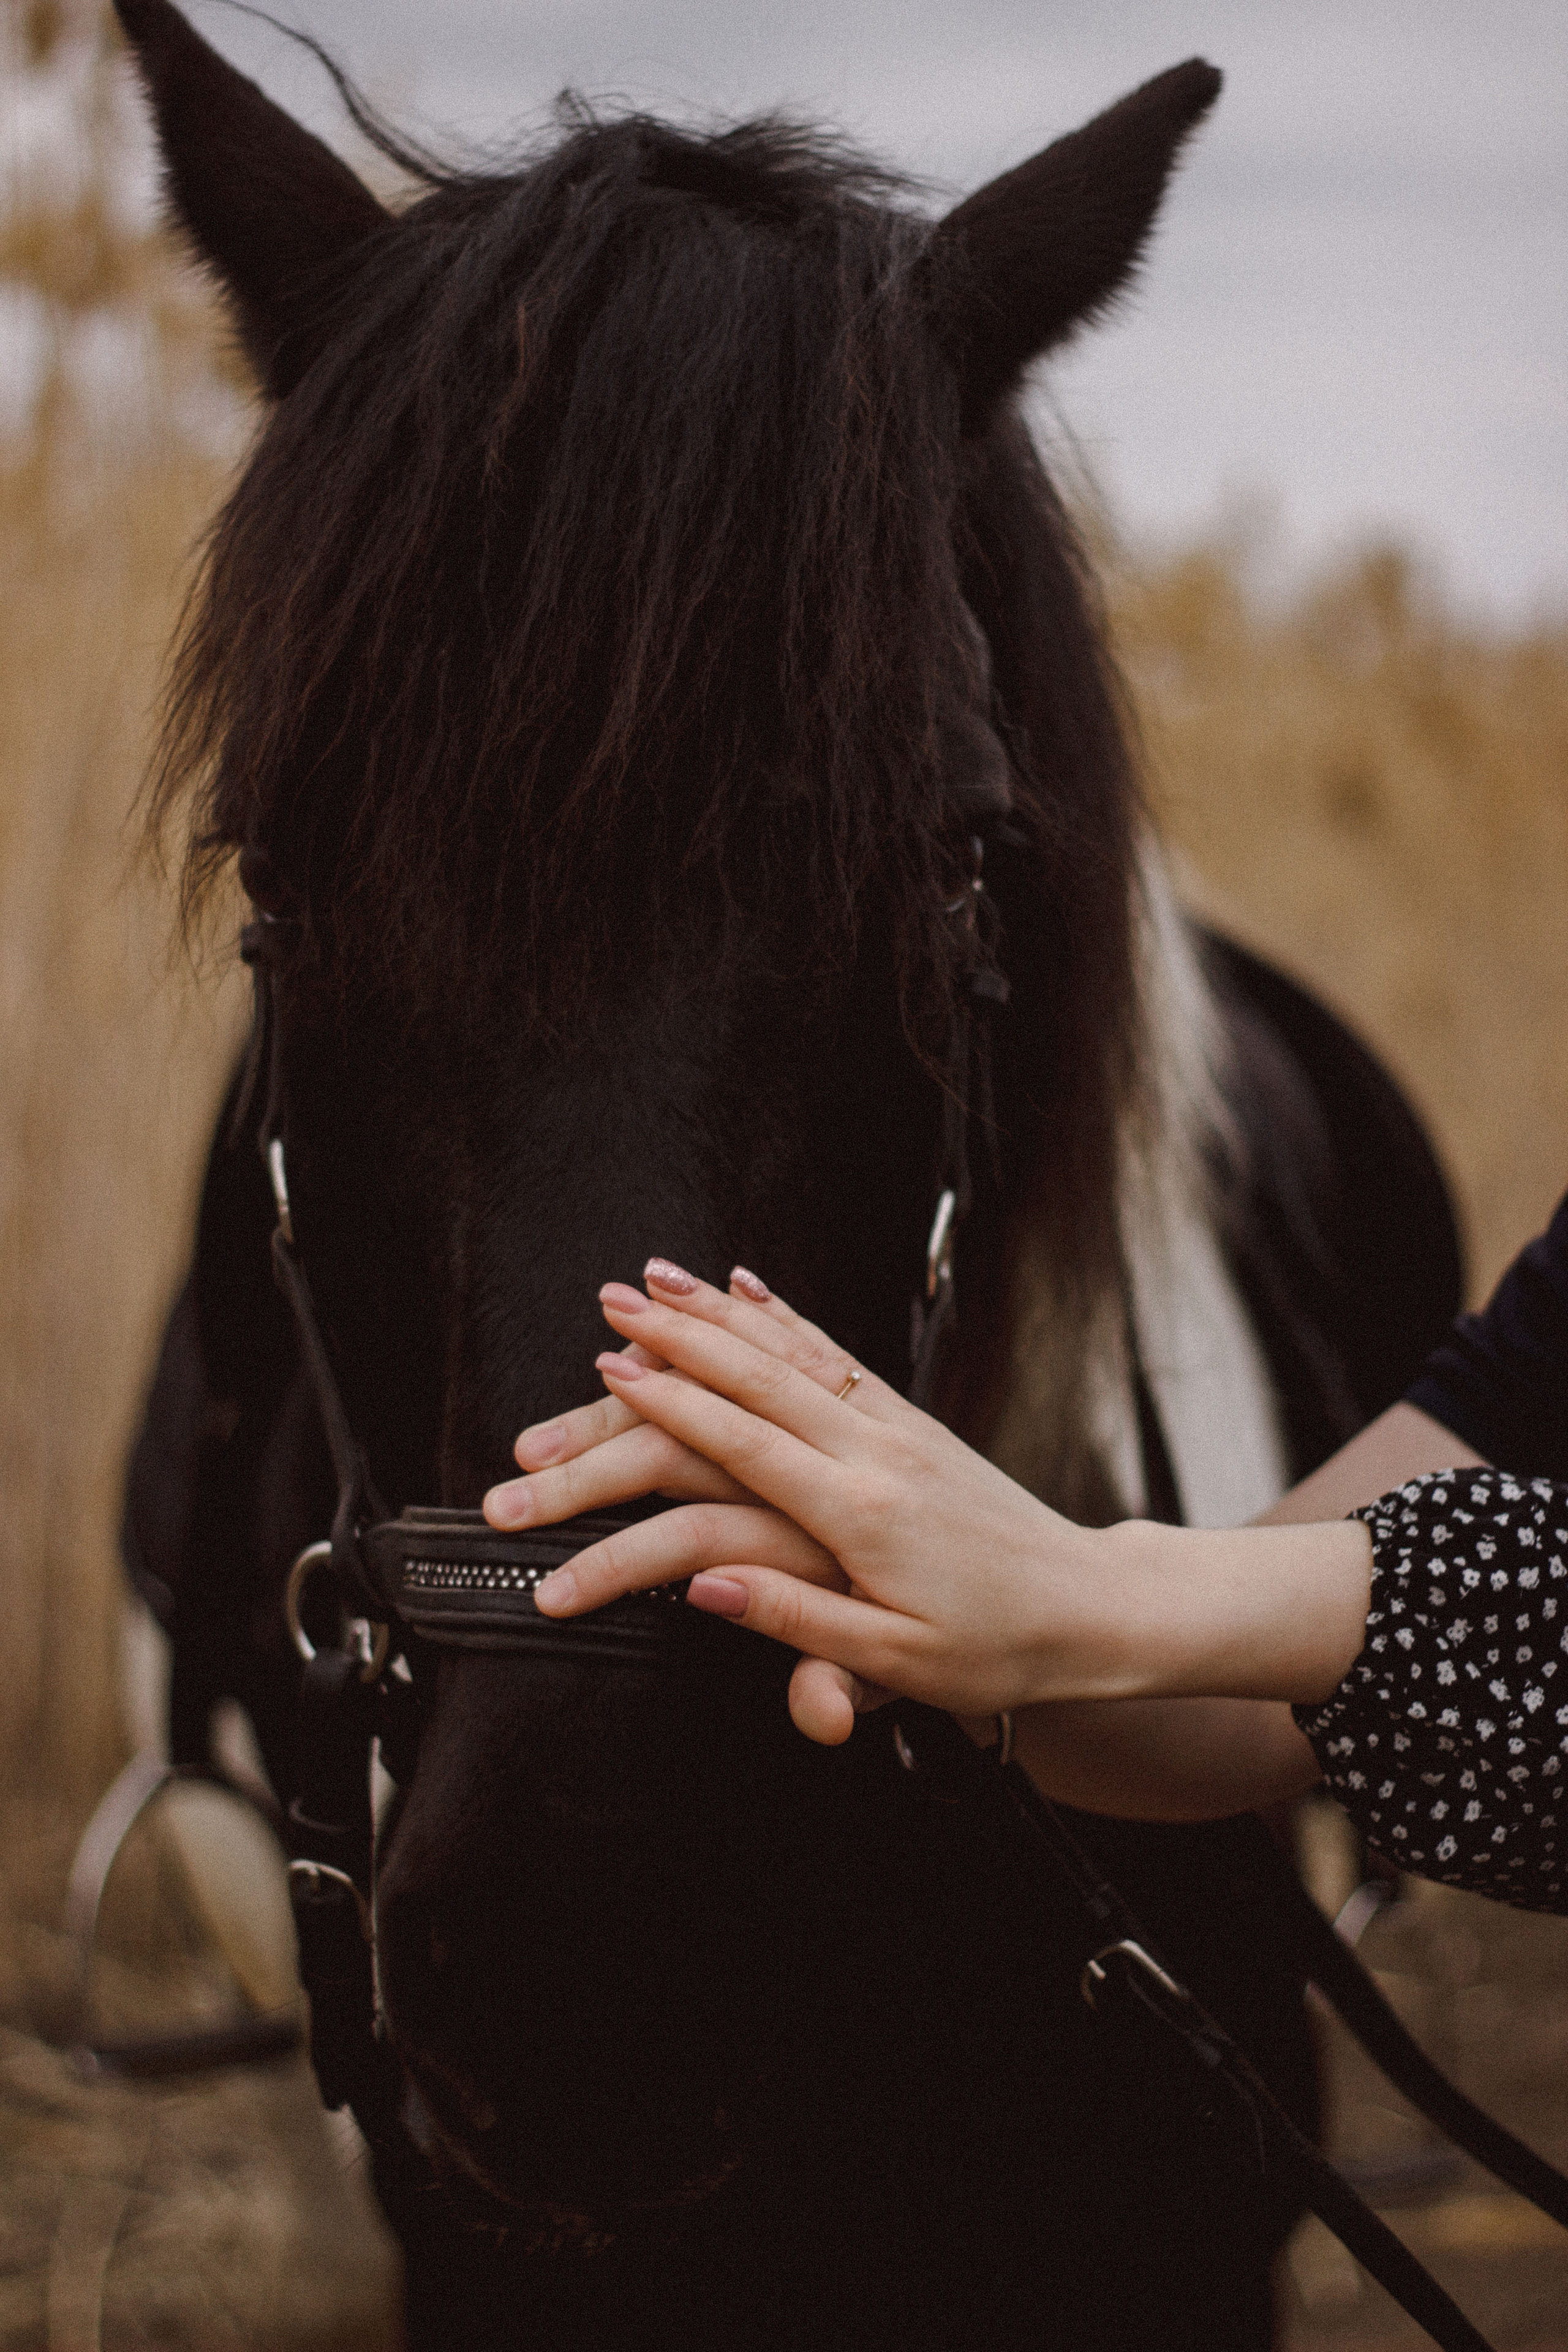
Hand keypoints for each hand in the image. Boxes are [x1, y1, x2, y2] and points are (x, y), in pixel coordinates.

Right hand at [486, 1262, 1133, 1737]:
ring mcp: (897, 1428)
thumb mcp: (895, 1662)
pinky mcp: (912, 1421)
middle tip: (611, 1301)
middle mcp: (876, 1454)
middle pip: (761, 1380)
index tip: (614, 1366)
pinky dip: (786, 1316)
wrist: (1089, 1606)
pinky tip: (749, 1289)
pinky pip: (837, 1355)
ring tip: (660, 1275)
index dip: (676, 1404)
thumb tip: (702, 1586)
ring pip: (795, 1352)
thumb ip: (795, 1623)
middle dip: (680, 1336)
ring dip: (721, 1311)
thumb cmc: (994, 1648)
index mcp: (862, 1516)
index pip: (749, 1445)